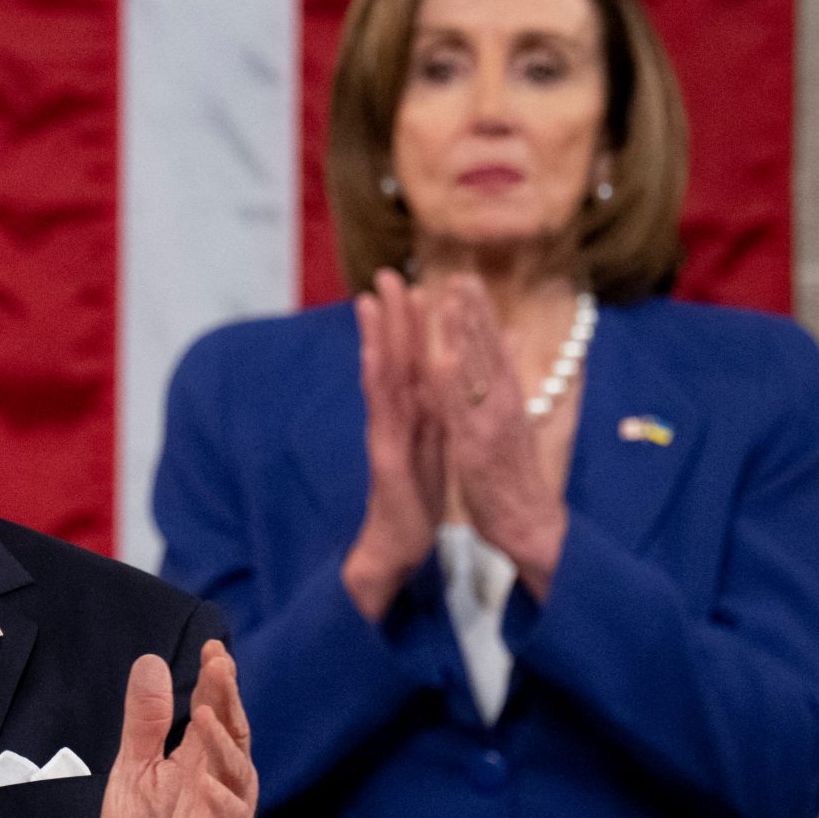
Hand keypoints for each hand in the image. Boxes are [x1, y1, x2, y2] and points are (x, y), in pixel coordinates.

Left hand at [99, 643, 256, 817]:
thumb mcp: (134, 770)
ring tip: (205, 715)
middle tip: (221, 665)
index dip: (216, 681)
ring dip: (224, 746)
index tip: (213, 647)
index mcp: (198, 760)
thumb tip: (151, 662)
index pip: (214, 712)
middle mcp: (219, 783)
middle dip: (228, 701)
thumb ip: (144, 722)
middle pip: (232, 735)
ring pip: (237, 776)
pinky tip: (208, 784)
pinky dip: (223, 805)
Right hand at [342, 268, 446, 619]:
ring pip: (381, 375)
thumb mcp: (436, 447)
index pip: (412, 361)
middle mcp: (394, 417)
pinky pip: (383, 410)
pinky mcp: (385, 453)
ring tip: (370, 301)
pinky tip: (376, 354)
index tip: (415, 287)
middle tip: (386, 274)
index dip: (412, 325)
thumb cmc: (417, 496)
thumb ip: (439, 414)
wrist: (399, 542)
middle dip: (390, 315)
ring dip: (376, 336)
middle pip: (392, 357)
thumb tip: (449, 384)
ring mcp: (385, 432)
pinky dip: (379, 378)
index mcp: (412, 415)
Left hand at [423, 274, 567, 596]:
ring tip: (454, 300)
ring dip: (466, 334)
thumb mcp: (512, 418)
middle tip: (460, 274)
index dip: (479, 314)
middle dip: (473, 312)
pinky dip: (455, 385)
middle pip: (486, 350)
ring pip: (477, 371)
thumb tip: (512, 335)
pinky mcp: (477, 448)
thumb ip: (509, 377)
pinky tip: (444, 360)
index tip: (466, 280)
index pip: (491, 348)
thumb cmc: (514, 472)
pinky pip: (463, 412)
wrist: (528, 522)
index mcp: (505, 398)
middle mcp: (501, 404)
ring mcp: (490, 424)